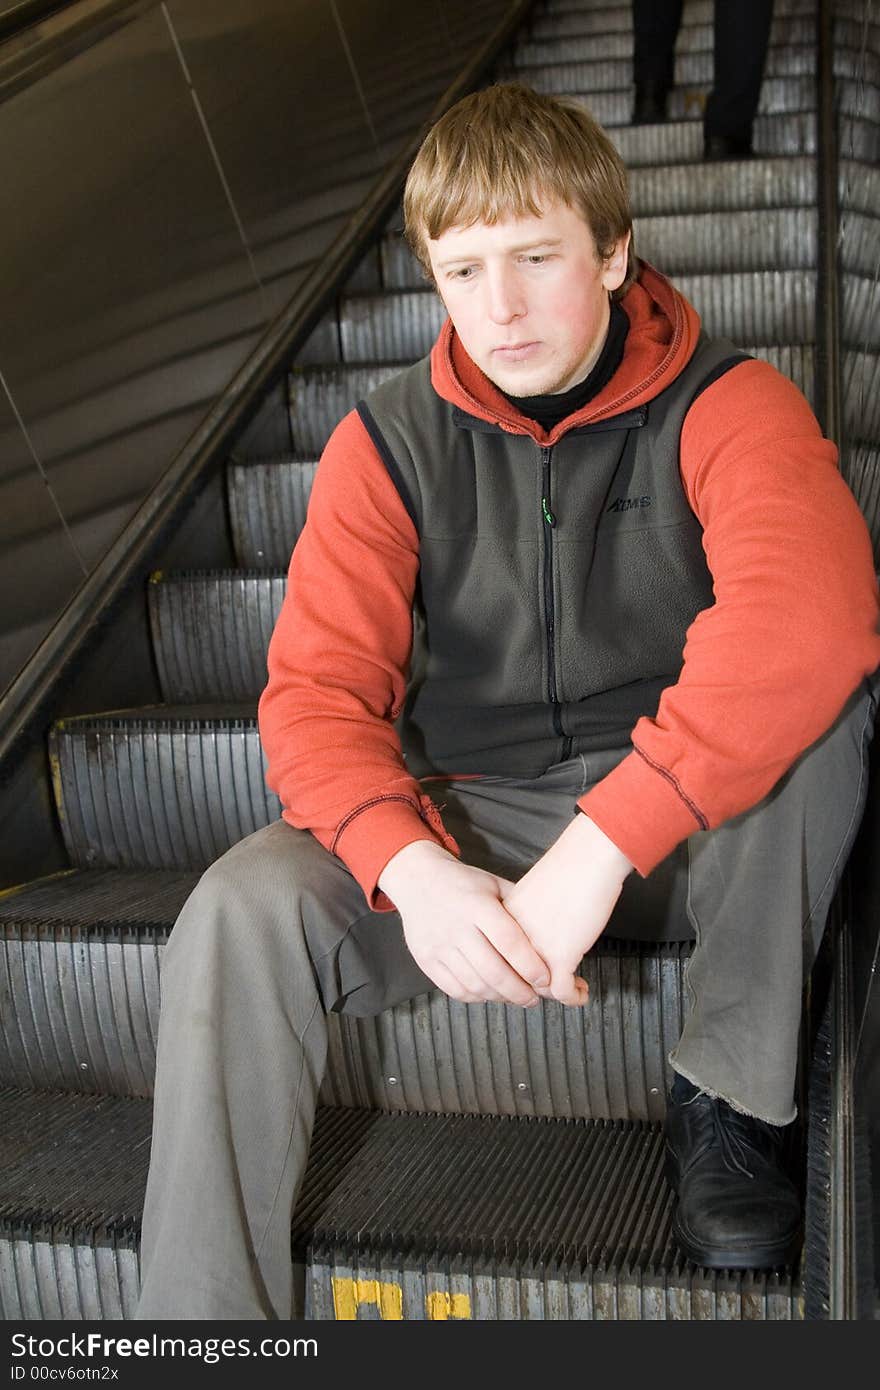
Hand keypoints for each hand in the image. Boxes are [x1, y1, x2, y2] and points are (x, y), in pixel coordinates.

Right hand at [378, 840, 551, 1006]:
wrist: (417, 879)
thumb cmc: (463, 883)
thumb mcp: (493, 884)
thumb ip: (519, 906)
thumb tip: (552, 931)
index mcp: (477, 905)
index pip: (509, 942)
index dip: (530, 965)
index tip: (546, 979)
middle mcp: (456, 927)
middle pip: (493, 970)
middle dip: (519, 991)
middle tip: (534, 998)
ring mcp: (438, 945)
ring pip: (474, 984)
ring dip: (499, 997)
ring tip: (515, 997)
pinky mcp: (425, 960)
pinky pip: (454, 989)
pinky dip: (476, 997)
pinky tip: (489, 994)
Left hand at [501, 815, 633, 1006]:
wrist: (588, 859)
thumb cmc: (568, 870)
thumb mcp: (534, 896)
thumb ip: (528, 917)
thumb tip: (539, 937)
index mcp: (503, 921)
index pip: (501, 958)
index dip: (517, 973)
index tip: (534, 977)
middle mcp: (513, 938)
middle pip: (515, 976)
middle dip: (535, 988)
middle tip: (555, 988)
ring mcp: (535, 949)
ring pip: (538, 987)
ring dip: (556, 994)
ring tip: (574, 989)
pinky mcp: (560, 956)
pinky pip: (562, 992)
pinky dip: (573, 997)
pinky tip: (582, 992)